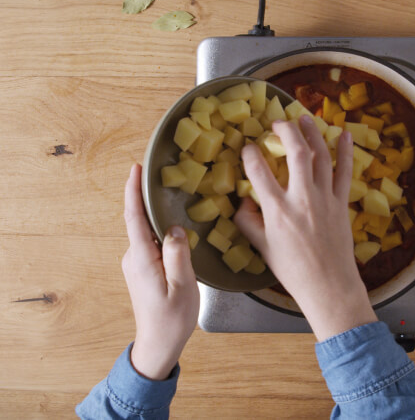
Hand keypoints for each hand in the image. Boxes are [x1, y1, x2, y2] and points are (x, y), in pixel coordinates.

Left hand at [121, 164, 199, 379]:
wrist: (158, 343)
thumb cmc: (172, 317)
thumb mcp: (183, 285)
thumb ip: (178, 254)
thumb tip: (176, 228)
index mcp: (142, 258)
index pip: (134, 217)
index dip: (133, 191)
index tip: (135, 169)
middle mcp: (134, 257)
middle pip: (138, 220)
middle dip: (145, 196)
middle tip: (159, 175)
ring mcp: (136, 263)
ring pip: (145, 231)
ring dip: (153, 212)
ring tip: (170, 195)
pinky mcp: (142, 268)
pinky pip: (150, 241)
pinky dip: (158, 227)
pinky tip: (173, 224)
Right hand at [234, 116, 376, 340]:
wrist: (328, 285)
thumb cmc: (292, 269)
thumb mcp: (262, 247)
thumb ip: (248, 222)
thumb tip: (243, 203)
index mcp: (277, 210)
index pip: (258, 171)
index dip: (251, 154)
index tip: (248, 148)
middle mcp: (302, 198)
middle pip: (295, 153)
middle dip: (286, 131)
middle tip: (278, 123)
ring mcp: (325, 198)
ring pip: (321, 156)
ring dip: (313, 133)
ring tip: (305, 118)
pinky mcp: (341, 203)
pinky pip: (345, 171)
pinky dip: (346, 151)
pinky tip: (344, 135)